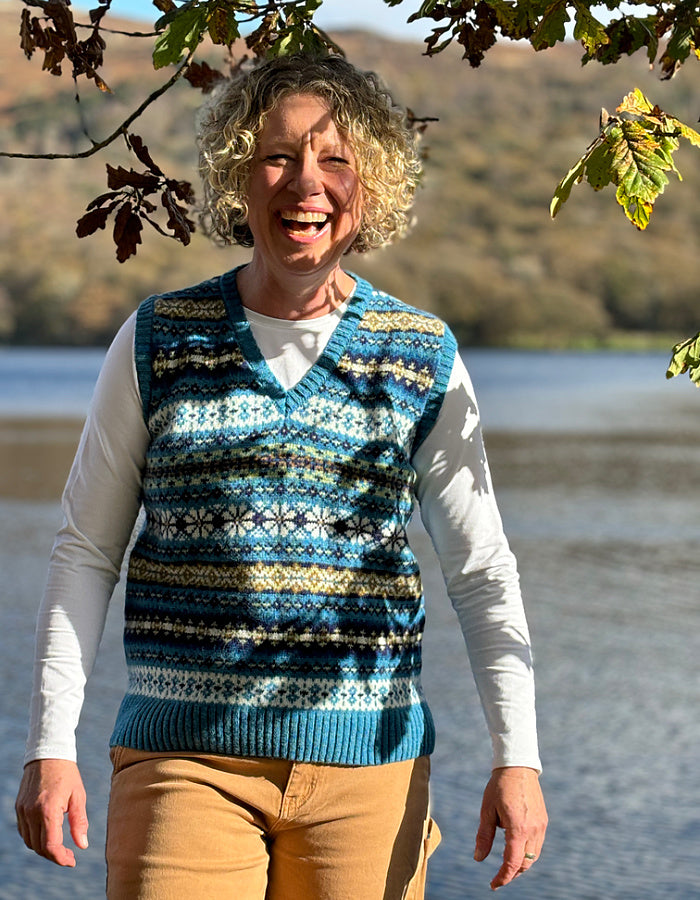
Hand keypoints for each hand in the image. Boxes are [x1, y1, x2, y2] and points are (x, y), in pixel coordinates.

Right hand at [15, 758, 88, 866]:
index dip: (61, 858)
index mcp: (48, 810)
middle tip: (69, 856)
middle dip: (54, 856)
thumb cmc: (67, 773)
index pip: (50, 845)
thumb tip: (82, 845)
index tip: (72, 861)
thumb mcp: (78, 796)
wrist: (48, 753)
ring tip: (60, 847)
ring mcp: (22, 810)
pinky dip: (34, 838)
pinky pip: (24, 831)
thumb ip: (79, 822)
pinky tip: (48, 835)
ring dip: (43, 849)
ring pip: (29, 842)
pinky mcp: (19, 807)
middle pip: (39, 847)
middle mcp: (31, 812)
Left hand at [473, 766, 546, 890]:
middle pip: (525, 863)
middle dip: (512, 873)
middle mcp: (533, 830)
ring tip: (506, 866)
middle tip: (498, 877)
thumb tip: (478, 859)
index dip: (503, 877)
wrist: (518, 766)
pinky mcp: (543, 821)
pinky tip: (516, 849)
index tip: (493, 885)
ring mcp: (541, 826)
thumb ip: (484, 836)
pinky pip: (537, 845)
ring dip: (521, 865)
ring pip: (533, 856)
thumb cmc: (499, 787)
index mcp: (518, 828)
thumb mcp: (487, 810)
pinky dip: (527, 853)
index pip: (512, 863)